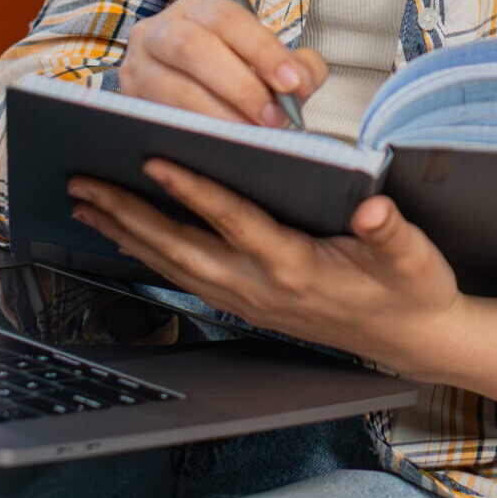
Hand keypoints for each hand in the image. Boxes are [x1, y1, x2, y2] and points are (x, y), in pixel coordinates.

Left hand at [67, 160, 496, 411]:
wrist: (413, 338)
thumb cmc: (410, 288)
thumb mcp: (414, 257)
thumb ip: (390, 232)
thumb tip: (372, 210)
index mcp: (296, 266)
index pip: (235, 222)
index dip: (195, 190)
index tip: (155, 158)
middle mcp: (261, 286)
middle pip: (182, 246)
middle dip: (129, 214)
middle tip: (83, 183)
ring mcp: (248, 299)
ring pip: (174, 263)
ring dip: (126, 234)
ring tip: (85, 204)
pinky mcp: (245, 303)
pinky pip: (184, 276)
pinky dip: (148, 253)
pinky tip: (123, 235)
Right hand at [118, 0, 325, 127]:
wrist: (187, 96)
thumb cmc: (234, 76)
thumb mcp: (267, 64)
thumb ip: (297, 66)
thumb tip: (303, 80)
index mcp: (197, 10)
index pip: (228, 19)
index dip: (261, 49)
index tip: (291, 82)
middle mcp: (158, 30)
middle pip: (194, 48)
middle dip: (239, 86)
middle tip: (273, 119)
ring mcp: (137, 67)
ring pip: (174, 89)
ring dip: (218, 117)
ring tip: (252, 137)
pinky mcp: (130, 104)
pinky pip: (160, 120)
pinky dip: (194, 134)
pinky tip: (222, 148)